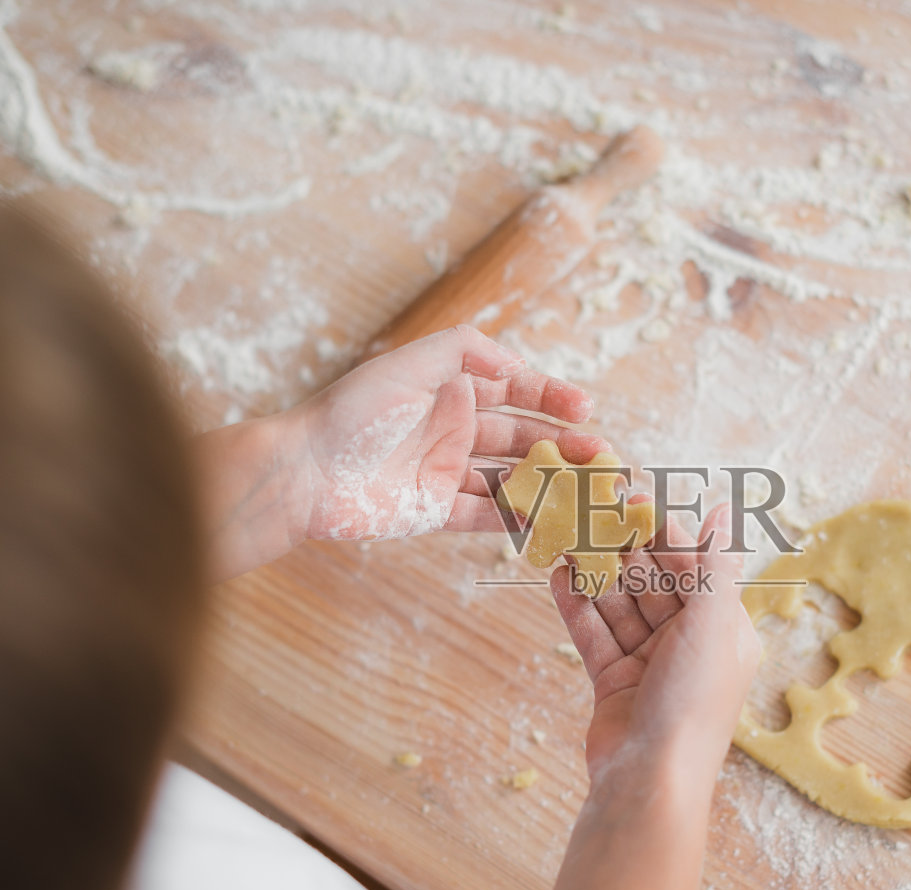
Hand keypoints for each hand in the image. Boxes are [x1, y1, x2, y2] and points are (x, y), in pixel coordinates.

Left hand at [293, 325, 606, 540]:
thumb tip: (516, 363)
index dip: (553, 397)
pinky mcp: (437, 510)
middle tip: (604, 457)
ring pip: (514, 476)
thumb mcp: (411, 361)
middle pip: (523, 436)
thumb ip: (465, 349)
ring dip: (554, 481)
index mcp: (450, 389)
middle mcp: (454, 428)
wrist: (306, 472)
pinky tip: (554, 519)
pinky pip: (488, 515)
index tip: (586, 408)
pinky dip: (521, 517)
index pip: (516, 390)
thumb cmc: (353, 412)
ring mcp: (447, 471)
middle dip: (566, 445)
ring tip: (591, 490)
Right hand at [550, 504, 761, 782]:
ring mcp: (648, 663)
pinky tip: (557, 575)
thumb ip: (715, 563)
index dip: (660, 529)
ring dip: (594, 572)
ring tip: (563, 535)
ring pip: (618, 605)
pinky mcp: (614, 682)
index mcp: (722, 626)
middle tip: (586, 510)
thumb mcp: (714, 623)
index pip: (689, 564)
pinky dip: (577, 606)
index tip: (628, 495)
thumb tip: (722, 509)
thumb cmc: (694, 702)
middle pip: (650, 581)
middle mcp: (688, 642)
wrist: (651, 780)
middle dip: (620, 547)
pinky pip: (594, 634)